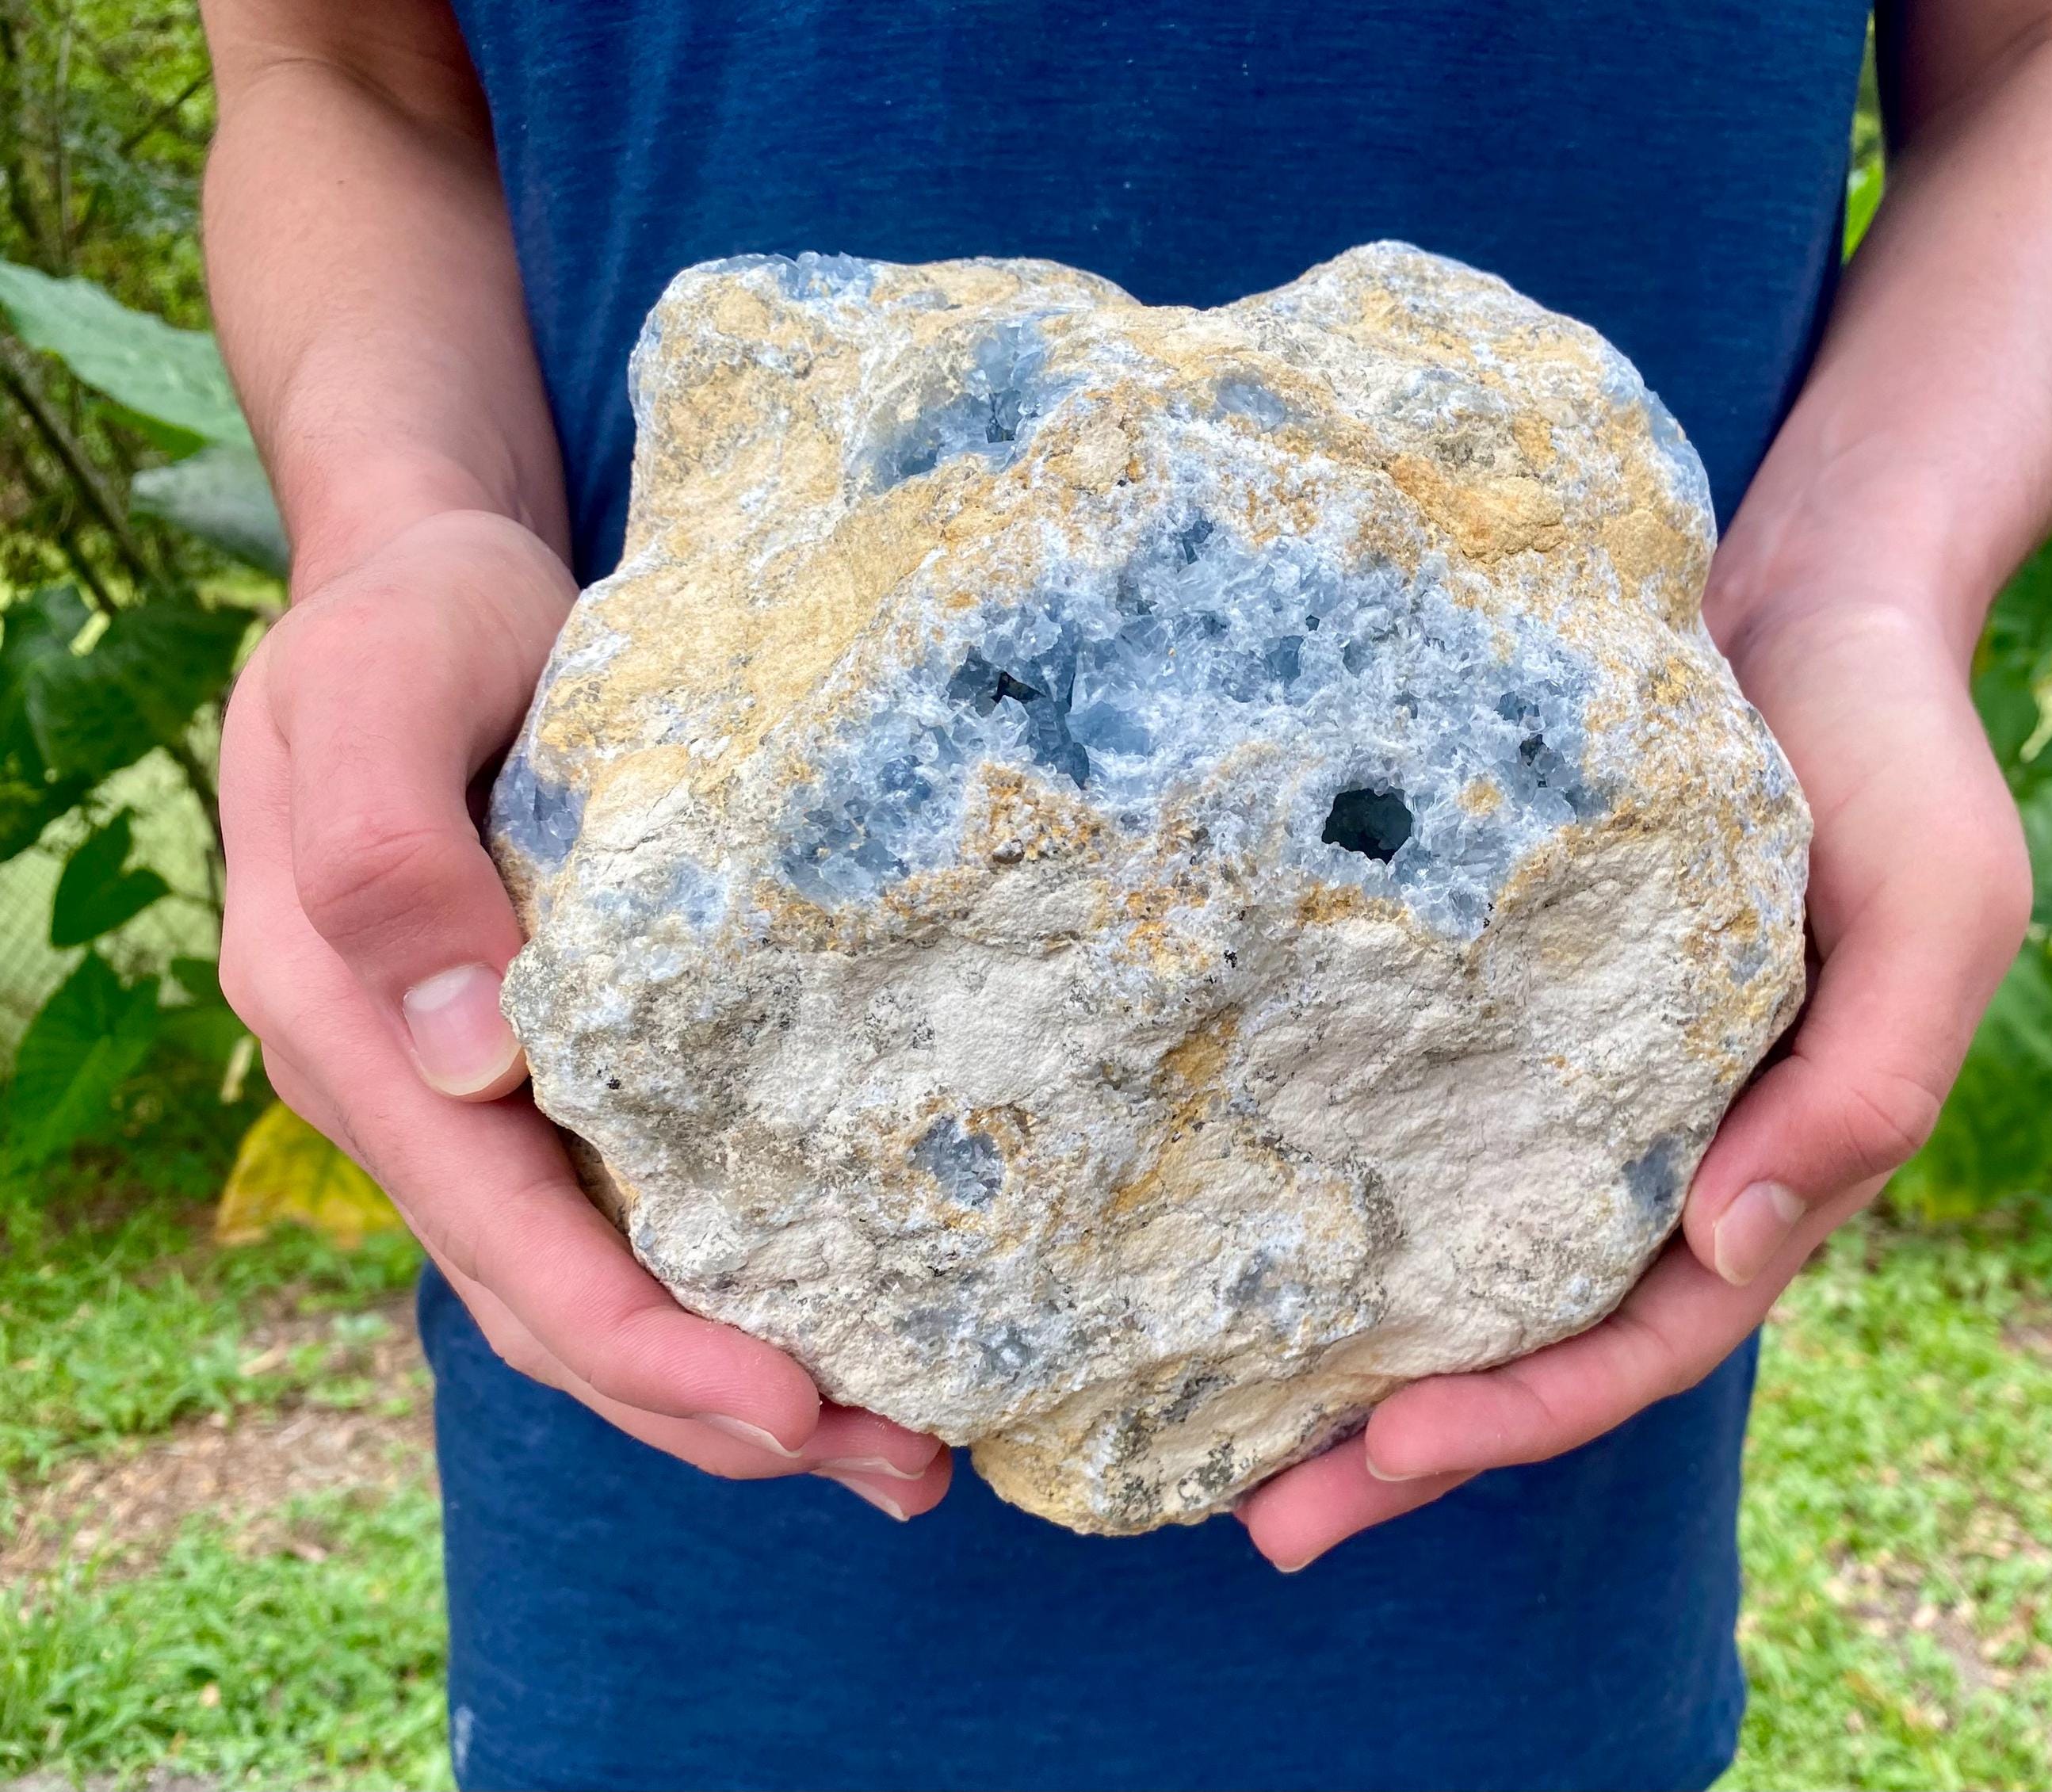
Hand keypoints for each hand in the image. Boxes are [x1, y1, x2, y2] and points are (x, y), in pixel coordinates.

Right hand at [219, 509, 951, 1517]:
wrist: (424, 575)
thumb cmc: (412, 624)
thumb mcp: (378, 697)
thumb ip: (391, 859)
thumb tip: (470, 1054)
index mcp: (352, 1038)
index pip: (506, 1245)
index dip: (645, 1349)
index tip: (796, 1410)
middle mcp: (410, 1098)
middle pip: (559, 1309)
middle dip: (720, 1413)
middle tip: (902, 1470)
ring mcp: (473, 1095)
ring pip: (591, 1286)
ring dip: (731, 1383)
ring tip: (897, 1441)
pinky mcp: (545, 1065)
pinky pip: (620, 1213)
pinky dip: (717, 1289)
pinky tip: (829, 1312)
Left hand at [1236, 592, 2030, 1569]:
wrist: (1810, 607)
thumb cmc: (1895, 759)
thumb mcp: (1940, 915)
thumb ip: (1866, 1089)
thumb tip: (1727, 1247)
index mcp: (1769, 1164)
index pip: (1641, 1334)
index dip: (1524, 1413)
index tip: (1385, 1455)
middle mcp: (1659, 1149)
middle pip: (1527, 1333)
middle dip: (1411, 1444)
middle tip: (1266, 1523)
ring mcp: (1574, 1081)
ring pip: (1459, 1251)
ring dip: (1354, 1348)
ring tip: (1212, 1425)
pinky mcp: (1498, 995)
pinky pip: (1420, 1117)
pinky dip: (1345, 1189)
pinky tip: (1238, 1222)